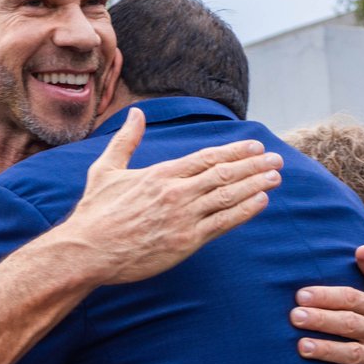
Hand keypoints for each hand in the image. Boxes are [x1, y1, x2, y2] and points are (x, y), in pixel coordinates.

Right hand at [67, 108, 283, 285]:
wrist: (87, 250)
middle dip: (254, 165)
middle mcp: (176, 192)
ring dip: (256, 184)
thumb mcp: (106, 169)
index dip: (234, 151)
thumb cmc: (94, 213)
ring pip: (228, 196)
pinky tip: (261, 201)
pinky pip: (223, 223)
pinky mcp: (185, 241)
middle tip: (276, 158)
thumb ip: (126, 141)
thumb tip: (136, 113)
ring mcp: (183, 217)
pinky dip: (244, 211)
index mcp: (160, 174)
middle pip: (224, 173)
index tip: (254, 145)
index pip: (207, 157)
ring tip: (276, 176)